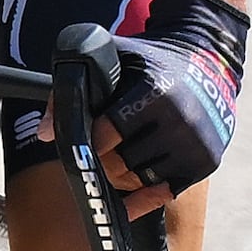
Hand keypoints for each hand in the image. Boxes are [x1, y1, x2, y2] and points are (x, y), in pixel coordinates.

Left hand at [92, 0, 247, 198]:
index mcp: (155, 92)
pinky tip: (137, 179)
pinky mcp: (207, 161)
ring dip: (125, 175)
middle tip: (103, 150)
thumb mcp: (112, 59)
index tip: (87, 138)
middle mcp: (179, 120)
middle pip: (121, 163)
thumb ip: (73, 89)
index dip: (90, 141)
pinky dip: (147, 190)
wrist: (207, 58)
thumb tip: (44, 134)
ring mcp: (195, 144)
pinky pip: (165, 192)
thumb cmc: (149, 59)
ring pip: (141, 181)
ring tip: (123, 155)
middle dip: (105, 161)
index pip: (106, 134)